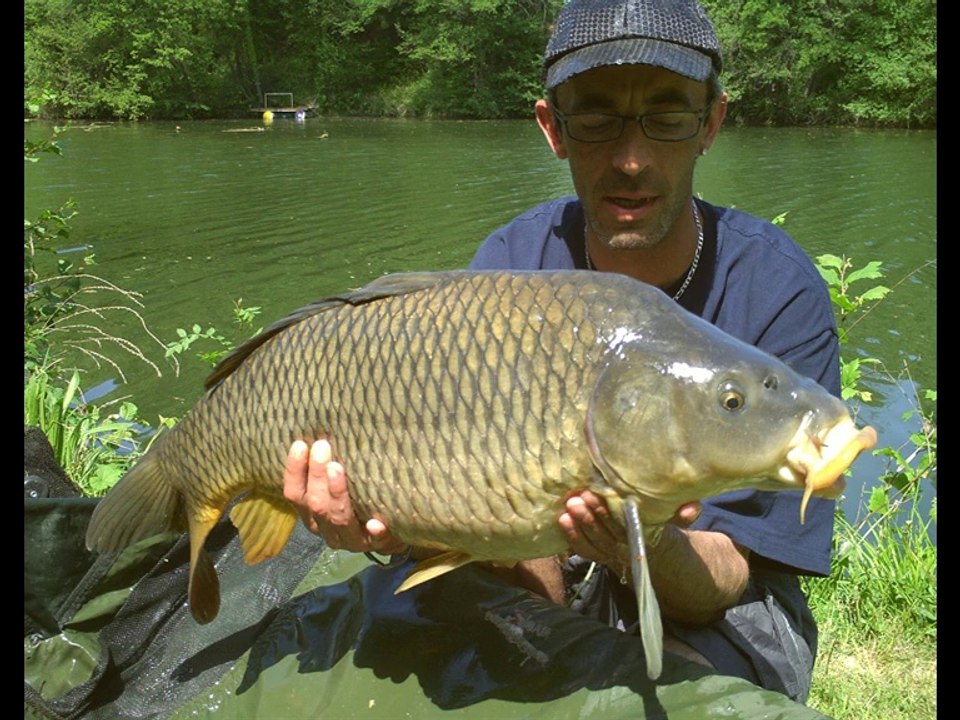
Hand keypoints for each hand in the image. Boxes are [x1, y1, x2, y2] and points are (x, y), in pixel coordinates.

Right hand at [282, 439, 406, 554]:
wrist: (390, 535)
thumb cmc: (358, 502)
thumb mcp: (337, 488)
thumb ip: (327, 470)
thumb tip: (324, 433)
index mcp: (311, 515)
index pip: (294, 495)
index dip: (294, 471)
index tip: (300, 444)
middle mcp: (326, 529)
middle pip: (316, 504)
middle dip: (316, 476)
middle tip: (322, 447)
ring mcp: (350, 540)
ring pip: (338, 518)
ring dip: (337, 493)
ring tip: (338, 468)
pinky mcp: (375, 544)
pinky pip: (374, 538)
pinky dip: (373, 530)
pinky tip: (376, 523)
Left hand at [557, 490, 701, 565]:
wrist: (655, 552)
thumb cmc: (662, 525)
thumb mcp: (676, 520)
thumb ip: (683, 514)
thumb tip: (692, 507)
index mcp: (643, 538)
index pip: (624, 527)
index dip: (609, 513)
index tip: (597, 495)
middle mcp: (624, 548)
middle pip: (605, 533)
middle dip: (590, 516)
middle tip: (578, 497)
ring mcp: (609, 552)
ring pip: (592, 541)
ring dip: (579, 525)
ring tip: (568, 505)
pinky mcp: (598, 552)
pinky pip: (584, 549)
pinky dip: (572, 537)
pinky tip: (561, 519)